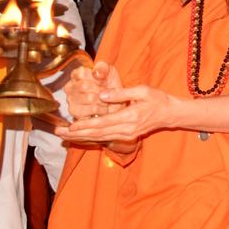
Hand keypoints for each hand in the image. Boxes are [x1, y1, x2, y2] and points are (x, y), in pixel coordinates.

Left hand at [56, 83, 180, 142]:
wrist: (170, 114)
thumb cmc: (158, 99)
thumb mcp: (142, 90)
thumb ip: (121, 93)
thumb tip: (102, 95)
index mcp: (130, 116)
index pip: (103, 122)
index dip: (85, 125)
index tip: (69, 125)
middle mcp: (127, 129)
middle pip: (97, 133)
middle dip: (76, 133)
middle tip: (58, 132)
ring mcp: (127, 134)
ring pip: (100, 137)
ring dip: (81, 137)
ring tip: (64, 135)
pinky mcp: (127, 136)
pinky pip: (105, 138)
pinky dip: (91, 138)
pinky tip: (80, 136)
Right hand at [63, 61, 122, 120]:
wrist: (117, 102)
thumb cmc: (110, 85)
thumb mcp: (109, 71)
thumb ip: (102, 67)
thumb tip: (95, 72)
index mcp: (76, 75)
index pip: (82, 73)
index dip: (97, 78)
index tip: (104, 81)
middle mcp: (70, 87)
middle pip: (85, 86)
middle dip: (101, 89)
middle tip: (106, 91)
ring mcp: (71, 101)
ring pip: (89, 98)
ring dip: (103, 99)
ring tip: (105, 99)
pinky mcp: (76, 113)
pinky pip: (92, 109)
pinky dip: (102, 109)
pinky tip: (103, 108)